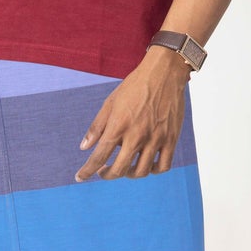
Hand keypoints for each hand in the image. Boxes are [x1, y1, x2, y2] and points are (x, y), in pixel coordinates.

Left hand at [73, 48, 189, 181]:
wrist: (164, 73)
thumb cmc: (134, 86)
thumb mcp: (110, 103)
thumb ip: (96, 127)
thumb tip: (84, 147)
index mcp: (118, 125)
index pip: (99, 156)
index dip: (87, 170)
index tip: (80, 177)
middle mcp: (136, 135)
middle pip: (119, 169)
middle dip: (107, 175)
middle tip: (103, 171)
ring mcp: (155, 138)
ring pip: (141, 171)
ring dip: (129, 174)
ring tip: (125, 167)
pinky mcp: (171, 139)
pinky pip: (163, 166)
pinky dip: (153, 171)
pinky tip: (146, 165)